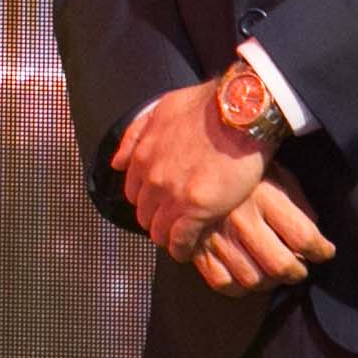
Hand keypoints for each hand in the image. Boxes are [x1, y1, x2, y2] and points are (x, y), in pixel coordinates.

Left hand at [112, 79, 269, 261]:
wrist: (240, 111)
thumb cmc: (208, 105)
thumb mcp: (162, 108)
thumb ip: (136, 134)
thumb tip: (117, 161)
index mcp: (143, 155)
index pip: (134, 192)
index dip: (147, 200)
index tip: (160, 204)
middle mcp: (152, 177)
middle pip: (144, 214)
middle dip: (155, 220)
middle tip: (172, 223)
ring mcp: (172, 195)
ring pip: (158, 231)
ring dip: (167, 237)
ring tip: (180, 240)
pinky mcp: (195, 209)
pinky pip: (180, 241)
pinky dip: (182, 250)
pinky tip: (188, 252)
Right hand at [194, 174, 334, 291]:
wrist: (196, 153)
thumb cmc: (241, 164)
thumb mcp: (277, 172)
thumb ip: (297, 203)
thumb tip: (315, 235)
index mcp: (264, 196)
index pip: (304, 237)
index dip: (322, 251)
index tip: (324, 252)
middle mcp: (241, 218)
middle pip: (280, 265)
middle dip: (298, 272)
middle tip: (300, 266)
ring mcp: (216, 236)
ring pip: (253, 279)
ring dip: (271, 281)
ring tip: (274, 272)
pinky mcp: (196, 248)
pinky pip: (223, 283)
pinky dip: (239, 286)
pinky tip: (247, 273)